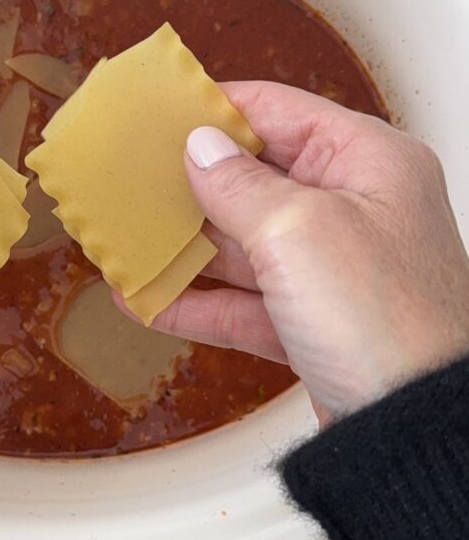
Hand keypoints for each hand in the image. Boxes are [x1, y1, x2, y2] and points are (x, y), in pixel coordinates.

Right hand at [132, 82, 468, 421]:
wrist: (413, 428)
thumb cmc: (386, 319)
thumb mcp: (298, 231)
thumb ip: (239, 185)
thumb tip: (201, 148)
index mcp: (367, 161)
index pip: (279, 111)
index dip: (215, 111)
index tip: (159, 115)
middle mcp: (352, 208)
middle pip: (254, 179)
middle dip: (190, 184)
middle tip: (130, 180)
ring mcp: (330, 269)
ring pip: (242, 244)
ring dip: (184, 247)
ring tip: (126, 241)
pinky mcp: (311, 322)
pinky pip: (243, 302)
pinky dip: (197, 302)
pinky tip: (146, 299)